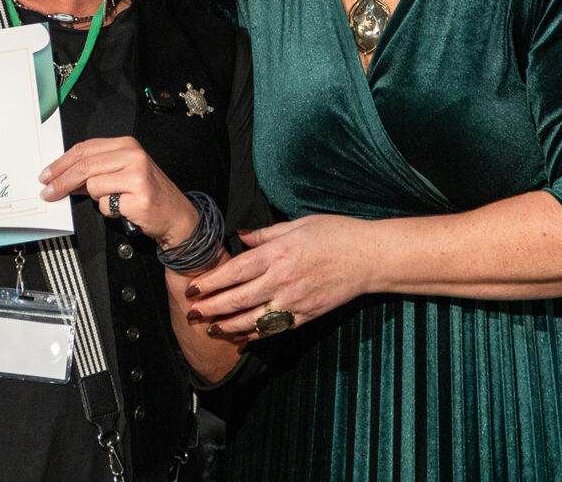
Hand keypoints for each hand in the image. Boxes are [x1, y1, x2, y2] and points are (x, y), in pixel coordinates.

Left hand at [39, 137, 197, 247]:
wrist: (175, 214)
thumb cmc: (146, 192)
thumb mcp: (122, 172)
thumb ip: (95, 169)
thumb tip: (62, 176)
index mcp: (127, 145)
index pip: (85, 149)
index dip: (61, 163)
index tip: (46, 175)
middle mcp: (133, 156)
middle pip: (85, 166)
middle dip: (62, 181)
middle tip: (47, 192)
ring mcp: (138, 177)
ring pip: (94, 186)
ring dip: (97, 198)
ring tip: (115, 199)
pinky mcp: (139, 198)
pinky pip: (107, 206)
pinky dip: (110, 211)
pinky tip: (124, 208)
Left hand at [184, 214, 374, 336]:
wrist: (369, 257)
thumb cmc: (335, 234)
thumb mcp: (298, 224)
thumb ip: (266, 234)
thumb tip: (241, 235)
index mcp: (278, 254)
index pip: (234, 272)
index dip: (210, 283)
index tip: (192, 289)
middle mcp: (282, 280)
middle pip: (238, 299)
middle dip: (211, 308)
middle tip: (191, 313)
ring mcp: (295, 301)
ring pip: (253, 320)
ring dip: (228, 326)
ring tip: (211, 327)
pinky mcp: (306, 315)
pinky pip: (275, 329)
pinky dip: (255, 335)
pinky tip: (241, 337)